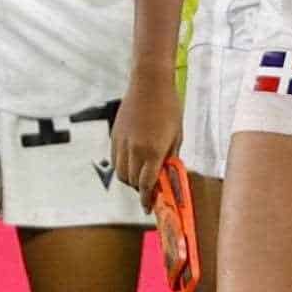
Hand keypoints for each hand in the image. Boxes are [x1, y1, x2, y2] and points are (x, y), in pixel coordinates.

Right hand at [113, 69, 178, 214]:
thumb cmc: (169, 107)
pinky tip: (132, 162)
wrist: (149, 83)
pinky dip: (122, 166)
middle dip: (139, 189)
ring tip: (140, 175)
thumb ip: (170, 158)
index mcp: (153, 151)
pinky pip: (115, 160)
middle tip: (148, 189)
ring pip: (121, 173)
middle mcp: (135, 150)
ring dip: (130, 179)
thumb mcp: (177, 135)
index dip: (147, 199)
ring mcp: (122, 143)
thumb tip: (167, 175)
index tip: (148, 208)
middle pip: (131, 181)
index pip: (146, 184)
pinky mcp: (114, 136)